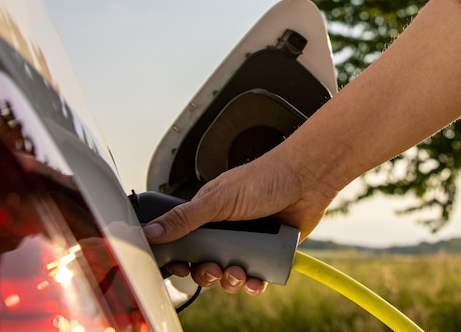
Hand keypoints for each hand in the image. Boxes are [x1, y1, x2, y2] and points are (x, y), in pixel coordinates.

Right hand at [143, 148, 339, 295]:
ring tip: (239, 272)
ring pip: (229, 275)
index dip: (180, 259)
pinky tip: (256, 280)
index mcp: (208, 214)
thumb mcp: (219, 199)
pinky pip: (255, 277)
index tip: (180, 266)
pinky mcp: (269, 252)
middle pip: (205, 264)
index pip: (184, 243)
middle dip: (207, 273)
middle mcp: (226, 229)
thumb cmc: (267, 177)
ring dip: (231, 281)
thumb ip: (185, 218)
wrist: (309, 178)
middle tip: (214, 268)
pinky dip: (254, 284)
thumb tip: (150, 231)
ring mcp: (248, 241)